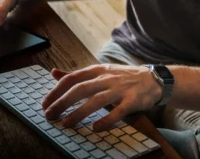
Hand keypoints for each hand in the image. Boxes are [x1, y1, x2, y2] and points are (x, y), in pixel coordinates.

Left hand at [41, 64, 162, 130]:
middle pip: (80, 89)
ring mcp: (120, 89)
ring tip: (65, 124)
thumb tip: (53, 73)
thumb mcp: (99, 71)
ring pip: (96, 100)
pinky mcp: (132, 101)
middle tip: (49, 115)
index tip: (45, 103)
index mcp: (97, 70)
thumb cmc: (123, 77)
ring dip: (79, 113)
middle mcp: (106, 78)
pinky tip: (96, 128)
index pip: (72, 78)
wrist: (154, 79)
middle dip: (62, 102)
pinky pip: (118, 111)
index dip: (56, 91)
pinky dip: (106, 120)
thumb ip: (77, 75)